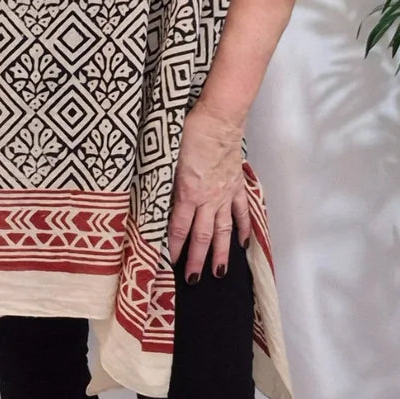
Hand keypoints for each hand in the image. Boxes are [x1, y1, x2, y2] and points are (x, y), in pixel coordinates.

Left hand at [168, 101, 250, 281]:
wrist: (219, 118)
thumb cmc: (190, 132)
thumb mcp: (169, 158)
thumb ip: (165, 183)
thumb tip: (155, 202)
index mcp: (189, 193)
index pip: (179, 228)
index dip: (174, 248)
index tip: (169, 264)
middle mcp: (209, 199)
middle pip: (202, 236)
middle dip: (196, 260)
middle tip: (192, 280)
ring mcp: (226, 194)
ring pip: (224, 230)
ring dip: (221, 253)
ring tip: (219, 272)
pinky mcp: (237, 185)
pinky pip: (242, 212)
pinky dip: (243, 228)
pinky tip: (243, 244)